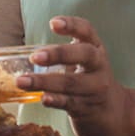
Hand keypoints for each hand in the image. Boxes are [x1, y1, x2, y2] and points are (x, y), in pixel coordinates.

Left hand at [18, 16, 134, 135]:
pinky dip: (56, 100)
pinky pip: (70, 103)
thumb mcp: (85, 62)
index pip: (87, 31)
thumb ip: (64, 53)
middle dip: (59, 54)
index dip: (72, 25)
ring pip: (71, 83)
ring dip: (44, 82)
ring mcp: (95, 88)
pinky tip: (43, 98)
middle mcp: (99, 66)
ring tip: (22, 81)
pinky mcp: (87, 108)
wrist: (112, 112)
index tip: (53, 23)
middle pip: (84, 54)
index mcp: (96, 49)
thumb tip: (23, 54)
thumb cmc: (89, 80)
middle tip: (35, 57)